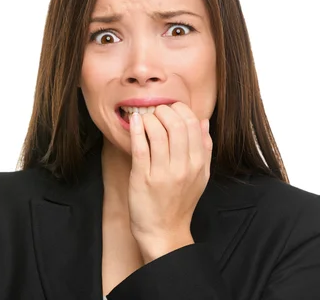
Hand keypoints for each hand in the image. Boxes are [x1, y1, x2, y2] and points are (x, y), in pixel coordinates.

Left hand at [127, 102, 212, 262]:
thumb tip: (204, 122)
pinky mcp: (143, 178)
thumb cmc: (179, 202)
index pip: (193, 124)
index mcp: (199, 164)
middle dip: (164, 111)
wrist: (163, 231)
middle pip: (177, 125)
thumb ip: (205, 149)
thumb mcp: (201, 176)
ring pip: (159, 133)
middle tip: (155, 111)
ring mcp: (163, 173)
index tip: (170, 108)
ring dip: (149, 118)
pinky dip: (137, 130)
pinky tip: (135, 121)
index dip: (180, 110)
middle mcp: (184, 167)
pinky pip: (141, 147)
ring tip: (145, 117)